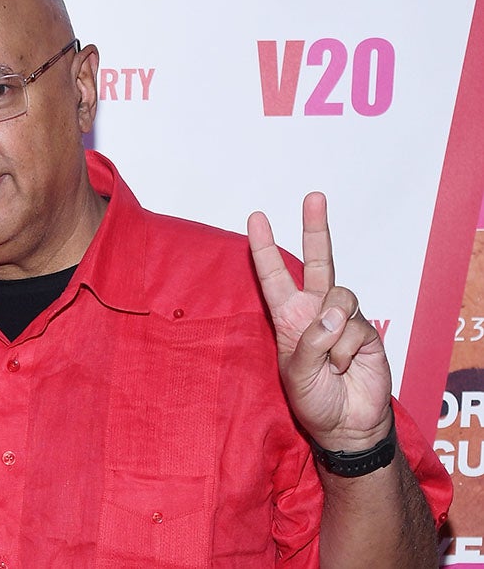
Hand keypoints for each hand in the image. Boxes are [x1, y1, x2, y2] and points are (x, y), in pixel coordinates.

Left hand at [247, 192, 392, 451]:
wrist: (346, 424)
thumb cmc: (313, 399)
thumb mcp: (294, 373)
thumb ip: (309, 342)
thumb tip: (333, 315)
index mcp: (288, 316)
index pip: (274, 275)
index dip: (264, 247)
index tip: (256, 217)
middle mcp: (316, 311)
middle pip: (319, 261)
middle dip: (315, 227)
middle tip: (313, 197)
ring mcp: (343, 319)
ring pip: (341, 297)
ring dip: (333, 331)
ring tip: (330, 360)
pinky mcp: (367, 332)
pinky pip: (355, 328)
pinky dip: (347, 350)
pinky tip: (345, 368)